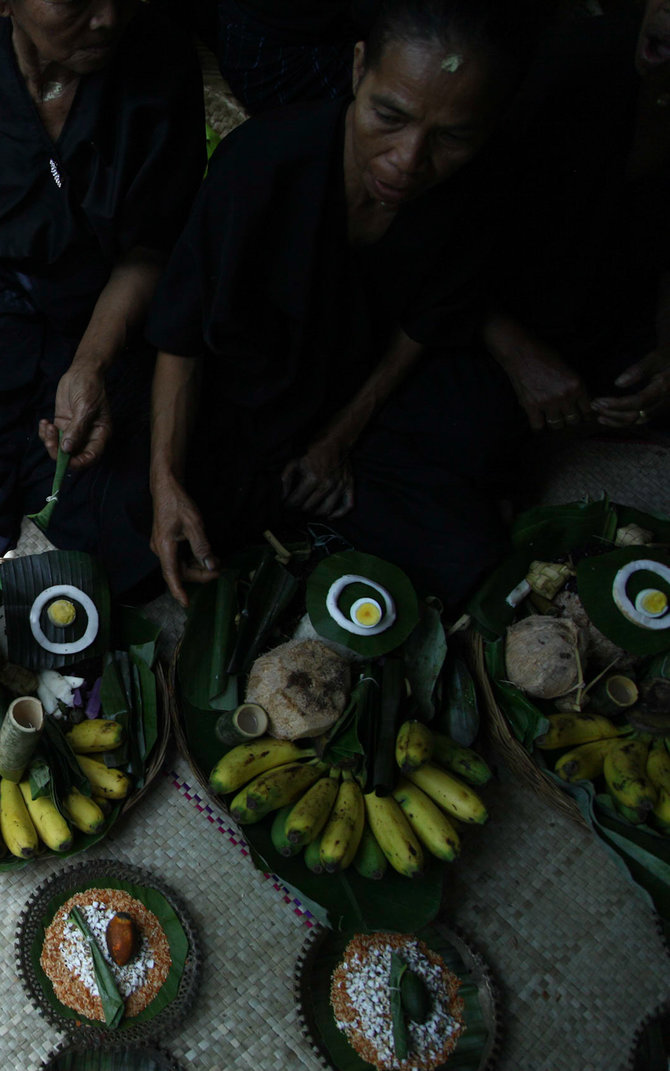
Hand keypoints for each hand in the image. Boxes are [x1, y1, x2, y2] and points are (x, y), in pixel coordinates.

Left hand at [39, 365, 111, 468]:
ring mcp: (73, 431)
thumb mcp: (85, 407)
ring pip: (59, 448)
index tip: (66, 458)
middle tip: (50, 440)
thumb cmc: (90, 387)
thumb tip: (67, 449)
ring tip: (47, 426)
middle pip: (73, 455)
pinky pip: (51, 437)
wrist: (82, 372)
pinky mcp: (62, 424)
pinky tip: (44, 422)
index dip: (79, 462)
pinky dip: (45, 433)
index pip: (90, 457)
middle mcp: (87, 436)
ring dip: (50, 441)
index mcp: (99, 435)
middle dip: (59, 452)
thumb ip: (77, 429)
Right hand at [150, 471, 219, 606]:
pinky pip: (180, 557)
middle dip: (199, 574)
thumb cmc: (178, 503)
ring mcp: (163, 547)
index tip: (186, 603)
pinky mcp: (167, 543)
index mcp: (165, 547)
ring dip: (197, 567)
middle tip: (219, 571)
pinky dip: (193, 559)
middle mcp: (160, 550)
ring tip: (216, 563)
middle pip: (179, 571)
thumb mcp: (194, 524)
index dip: (179, 591)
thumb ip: (202, 546)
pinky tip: (206, 556)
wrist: (166, 488)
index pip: (171, 575)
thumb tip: (211, 565)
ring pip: (180, 565)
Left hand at [281, 438, 353, 517]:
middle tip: (296, 507)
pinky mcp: (349, 485)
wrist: (334, 440)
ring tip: (309, 510)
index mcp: (312, 478)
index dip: (288, 505)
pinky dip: (338, 514)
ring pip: (326, 510)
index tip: (286, 505)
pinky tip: (329, 516)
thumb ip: (286, 480)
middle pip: (309, 508)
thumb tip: (282, 496)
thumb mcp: (294, 461)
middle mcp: (327, 485)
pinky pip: (347, 506)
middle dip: (300, 509)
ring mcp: (339, 486)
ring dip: (315, 513)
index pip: (296, 501)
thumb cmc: (312, 451)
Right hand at [500, 344, 591, 431]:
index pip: (587, 410)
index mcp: (577, 385)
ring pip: (557, 425)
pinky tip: (539, 422)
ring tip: (553, 419)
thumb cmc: (545, 354)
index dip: (585, 415)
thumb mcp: (568, 368)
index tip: (582, 417)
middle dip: (571, 420)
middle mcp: (565, 396)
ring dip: (556, 423)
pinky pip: (538, 426)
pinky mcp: (531, 406)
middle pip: (573, 421)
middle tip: (566, 417)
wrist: (521, 352)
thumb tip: (579, 402)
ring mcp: (548, 403)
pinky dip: (539, 427)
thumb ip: (574, 385)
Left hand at [591, 348, 669, 426]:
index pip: (638, 402)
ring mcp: (660, 410)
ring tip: (598, 414)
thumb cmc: (666, 357)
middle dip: (612, 413)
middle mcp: (662, 403)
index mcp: (662, 388)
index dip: (617, 404)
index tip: (600, 401)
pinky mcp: (655, 412)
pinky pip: (638, 421)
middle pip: (635, 416)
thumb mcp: (654, 358)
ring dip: (615, 420)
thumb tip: (618, 383)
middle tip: (594, 405)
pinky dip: (621, 422)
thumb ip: (638, 370)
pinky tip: (608, 418)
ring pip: (635, 422)